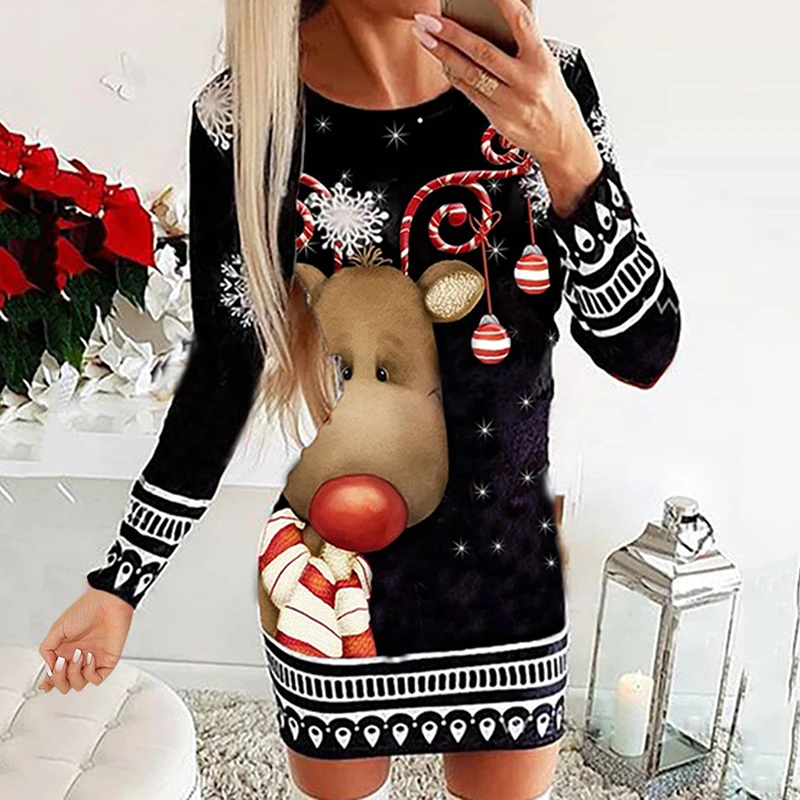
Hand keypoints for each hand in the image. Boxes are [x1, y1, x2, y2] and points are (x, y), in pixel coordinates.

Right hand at [38, 586, 133, 693]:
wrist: (108, 604)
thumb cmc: (87, 609)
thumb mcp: (57, 627)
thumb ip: (47, 649)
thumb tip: (48, 666)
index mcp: (65, 650)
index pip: (55, 673)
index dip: (49, 682)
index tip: (45, 685)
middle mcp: (78, 657)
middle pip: (64, 683)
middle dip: (59, 678)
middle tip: (62, 662)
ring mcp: (92, 660)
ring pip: (78, 684)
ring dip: (75, 673)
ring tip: (79, 654)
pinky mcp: (107, 661)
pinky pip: (96, 679)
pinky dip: (90, 673)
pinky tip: (90, 658)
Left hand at [411, 0, 602, 216]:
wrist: (559, 139)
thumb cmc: (551, 97)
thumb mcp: (546, 65)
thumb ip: (521, 46)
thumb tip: (486, 23)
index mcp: (542, 61)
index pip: (521, 24)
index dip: (503, 3)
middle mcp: (526, 82)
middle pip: (482, 52)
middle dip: (451, 33)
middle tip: (428, 20)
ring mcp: (510, 103)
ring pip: (470, 74)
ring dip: (443, 54)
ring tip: (425, 37)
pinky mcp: (498, 119)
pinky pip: (470, 93)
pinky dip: (454, 76)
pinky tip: (442, 62)